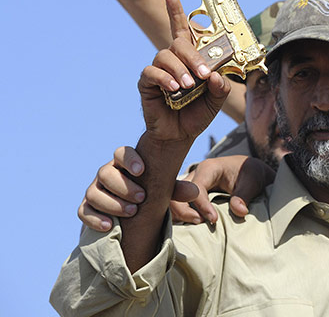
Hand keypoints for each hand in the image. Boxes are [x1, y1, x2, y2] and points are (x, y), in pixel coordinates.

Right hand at [79, 146, 199, 231]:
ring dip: (112, 203)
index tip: (141, 170)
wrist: (132, 220)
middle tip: (141, 198)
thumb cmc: (150, 198)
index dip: (129, 159)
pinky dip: (95, 218)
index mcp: (125, 164)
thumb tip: (194, 191)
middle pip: (105, 172)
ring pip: (93, 192)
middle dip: (123, 185)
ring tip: (131, 212)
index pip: (121, 152)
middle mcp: (107, 174)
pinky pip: (83, 211)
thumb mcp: (164, 193)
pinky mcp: (87, 209)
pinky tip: (109, 226)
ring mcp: (94, 191)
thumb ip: (176, 190)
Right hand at [138, 0, 229, 143]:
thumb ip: (221, 86)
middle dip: (193, 56)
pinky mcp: (147, 83)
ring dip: (180, 70)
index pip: (182, 30)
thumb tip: (215, 75)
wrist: (180, 135)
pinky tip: (174, 89)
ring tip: (189, 86)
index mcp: (190, 58)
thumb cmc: (197, 113)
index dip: (176, 11)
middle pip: (178, 42)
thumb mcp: (217, 100)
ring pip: (165, 56)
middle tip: (203, 74)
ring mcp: (158, 69)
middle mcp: (173, 60)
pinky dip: (165, 79)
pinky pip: (152, 72)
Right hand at [171, 155, 276, 223]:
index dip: (202, 205)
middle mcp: (195, 175)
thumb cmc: (250, 174)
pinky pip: (178, 205)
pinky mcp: (190, 195)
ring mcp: (190, 185)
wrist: (250, 172)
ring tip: (197, 226)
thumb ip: (244, 196)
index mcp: (209, 168)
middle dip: (183, 210)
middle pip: (176, 192)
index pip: (196, 187)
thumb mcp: (252, 182)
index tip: (214, 220)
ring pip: (173, 200)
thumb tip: (240, 211)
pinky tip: (191, 226)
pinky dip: (180, 217)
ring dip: (180, 215)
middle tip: (200, 223)